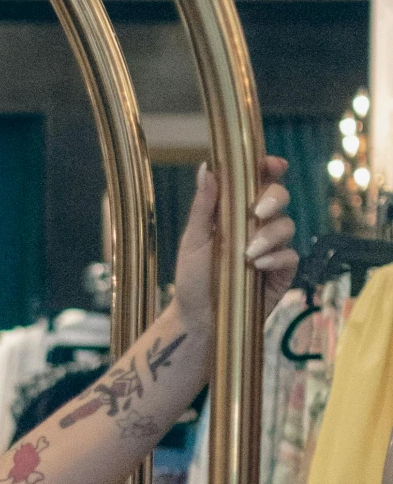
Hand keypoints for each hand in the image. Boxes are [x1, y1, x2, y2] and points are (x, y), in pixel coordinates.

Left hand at [172, 154, 297, 338]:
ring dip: (269, 235)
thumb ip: (204, 206)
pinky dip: (276, 258)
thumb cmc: (193, 278)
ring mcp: (273, 247)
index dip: (270, 168)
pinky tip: (258, 266)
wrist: (199, 318)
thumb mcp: (194, 240)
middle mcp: (258, 225)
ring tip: (247, 253)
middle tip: (257, 212)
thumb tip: (206, 167)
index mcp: (236, 211)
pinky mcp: (282, 271)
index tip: (273, 165)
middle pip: (280, 197)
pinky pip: (291, 256)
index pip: (259, 181)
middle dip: (274, 199)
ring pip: (287, 225)